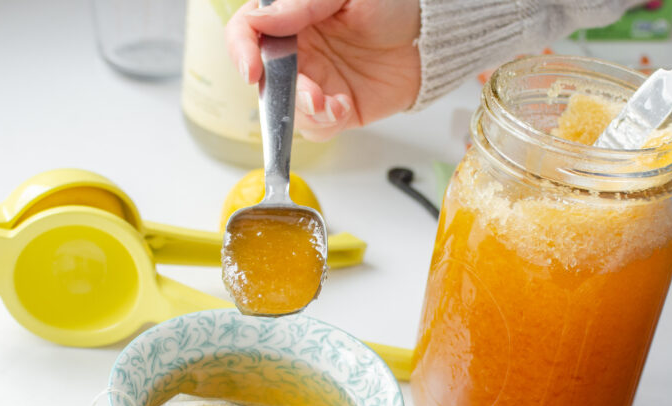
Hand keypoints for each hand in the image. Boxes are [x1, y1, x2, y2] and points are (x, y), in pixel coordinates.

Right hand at [226, 0, 420, 141]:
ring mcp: (314, 82)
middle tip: (312, 93)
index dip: (241, 50)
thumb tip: (260, 20)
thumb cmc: (392, 6)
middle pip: (264, 78)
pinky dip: (326, 123)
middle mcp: (297, 52)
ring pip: (286, 108)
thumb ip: (301, 4)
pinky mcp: (334, 109)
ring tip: (334, 104)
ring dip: (305, 111)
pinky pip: (315, 127)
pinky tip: (345, 107)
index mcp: (291, 18)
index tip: (253, 68)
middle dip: (282, 92)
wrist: (429, 40)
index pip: (247, 32)